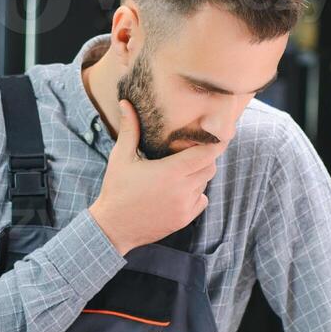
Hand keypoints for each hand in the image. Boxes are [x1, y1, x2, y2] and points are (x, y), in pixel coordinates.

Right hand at [90, 99, 221, 254]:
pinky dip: (196, 194)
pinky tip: (178, 190)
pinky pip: (202, 201)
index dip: (215, 144)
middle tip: (190, 153)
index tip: (217, 136)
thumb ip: (129, 130)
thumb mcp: (121, 158)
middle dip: (204, 159)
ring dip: (198, 176)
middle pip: (210, 168)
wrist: (113, 227)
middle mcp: (182, 189)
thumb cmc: (116, 189)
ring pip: (204, 184)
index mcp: (171, 171)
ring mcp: (185, 206)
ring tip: (179, 172)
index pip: (207, 154)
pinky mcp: (184, 219)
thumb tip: (126, 103)